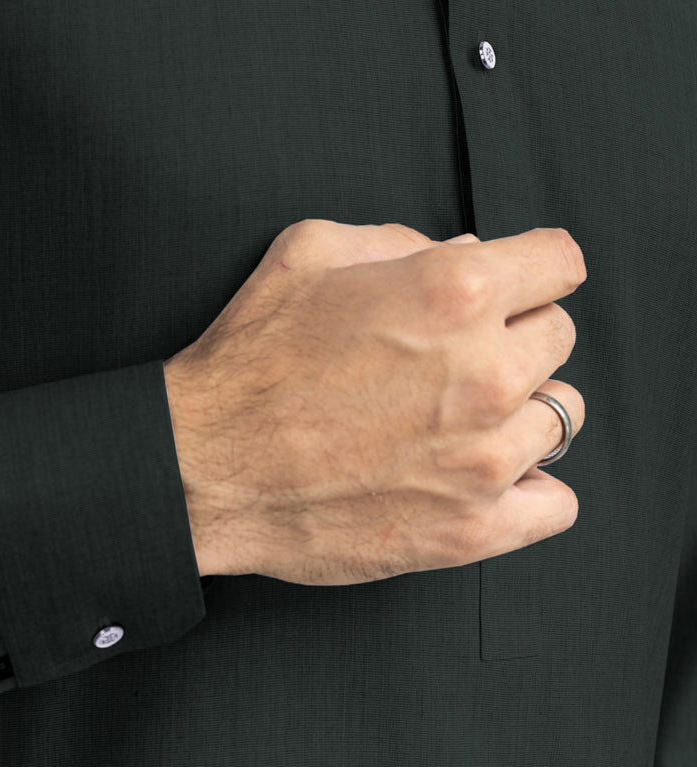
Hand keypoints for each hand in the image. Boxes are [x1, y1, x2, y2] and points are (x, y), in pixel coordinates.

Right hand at [164, 220, 585, 585]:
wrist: (205, 467)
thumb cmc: (250, 358)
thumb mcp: (310, 252)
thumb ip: (400, 239)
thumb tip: (463, 252)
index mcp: (455, 291)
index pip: (561, 262)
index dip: (531, 266)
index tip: (516, 282)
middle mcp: (486, 372)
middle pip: (560, 336)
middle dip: (516, 333)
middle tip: (458, 351)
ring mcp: (486, 457)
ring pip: (562, 415)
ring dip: (520, 409)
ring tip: (460, 414)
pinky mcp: (474, 527)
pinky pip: (556, 503)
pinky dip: (528, 488)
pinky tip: (480, 472)